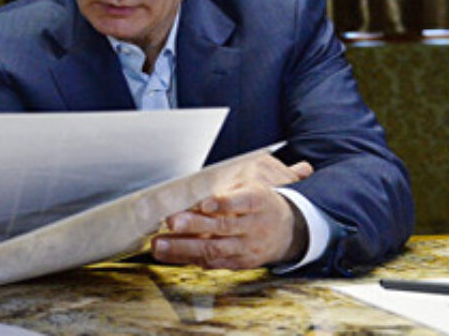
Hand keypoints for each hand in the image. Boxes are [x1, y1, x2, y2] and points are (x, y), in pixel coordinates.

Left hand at [151, 155, 312, 269]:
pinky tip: (170, 254)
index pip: (243, 201)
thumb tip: (192, 189)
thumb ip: (224, 189)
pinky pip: (213, 262)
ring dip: (184, 247)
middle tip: (171, 222)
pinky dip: (190, 258)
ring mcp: (248, 247)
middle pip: (223, 226)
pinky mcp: (240, 262)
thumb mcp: (250, 186)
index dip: (224, 202)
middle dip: (194, 226)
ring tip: (159, 244)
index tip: (205, 203)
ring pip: (214, 248)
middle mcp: (254, 226)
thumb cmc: (260, 202)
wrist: (289, 229)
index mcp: (258, 201)